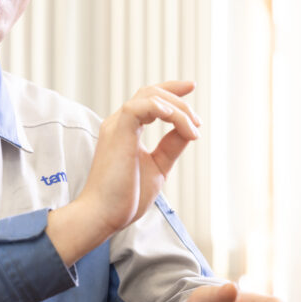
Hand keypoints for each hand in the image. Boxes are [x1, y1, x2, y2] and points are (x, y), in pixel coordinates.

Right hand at [47, 81, 200, 264]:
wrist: (103, 215)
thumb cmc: (125, 197)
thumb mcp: (157, 167)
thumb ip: (170, 147)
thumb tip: (189, 131)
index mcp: (126, 130)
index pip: (148, 100)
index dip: (171, 90)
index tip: (191, 86)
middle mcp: (119, 123)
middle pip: (151, 92)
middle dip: (179, 99)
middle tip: (197, 121)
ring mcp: (117, 126)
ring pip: (149, 96)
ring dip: (177, 108)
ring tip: (192, 128)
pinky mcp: (117, 132)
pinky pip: (138, 107)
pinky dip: (160, 108)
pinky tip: (175, 120)